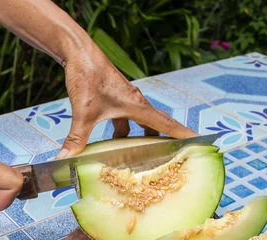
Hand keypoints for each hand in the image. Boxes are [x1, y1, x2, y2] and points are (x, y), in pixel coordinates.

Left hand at [0, 0, 197, 158]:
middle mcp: (136, 103)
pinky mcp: (115, 100)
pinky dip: (125, 133)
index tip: (200, 143)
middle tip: (177, 157)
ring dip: (144, 139)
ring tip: (146, 157)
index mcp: (137, 106)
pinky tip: (114, 145)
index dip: (183, 135)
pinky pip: (127, 121)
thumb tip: (65, 160)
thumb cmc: (87, 78)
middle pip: (158, 125)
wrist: (79, 53)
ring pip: (142, 124)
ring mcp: (127, 101)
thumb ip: (77, 139)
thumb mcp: (83, 113)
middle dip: (168, 141)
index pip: (167, 124)